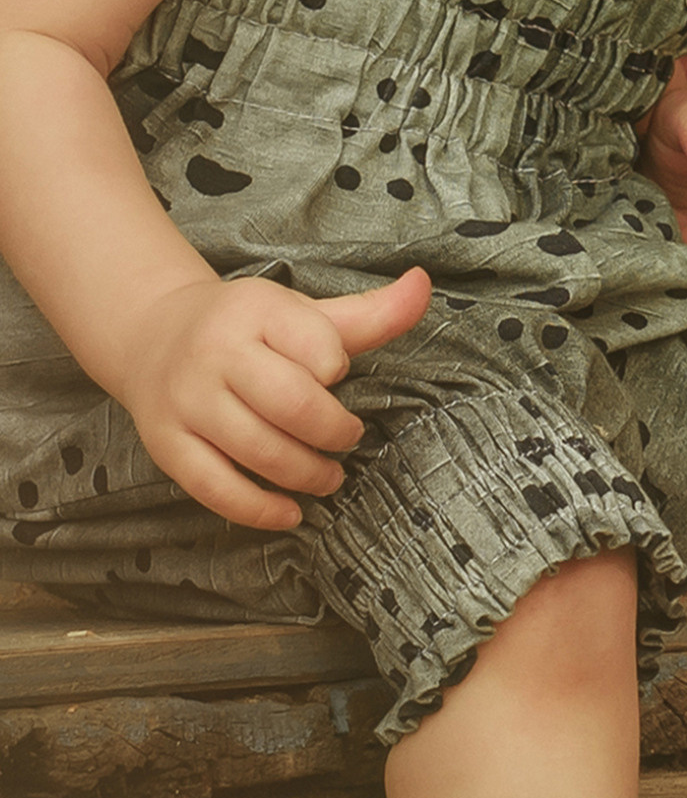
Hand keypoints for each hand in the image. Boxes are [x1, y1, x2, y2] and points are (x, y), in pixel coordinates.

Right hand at [118, 265, 431, 531]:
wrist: (152, 334)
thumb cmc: (246, 329)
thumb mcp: (303, 312)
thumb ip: (369, 312)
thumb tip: (423, 285)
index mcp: (255, 311)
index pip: (319, 350)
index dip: (338, 370)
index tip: (337, 377)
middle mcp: (214, 353)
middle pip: (294, 406)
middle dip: (334, 432)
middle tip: (348, 439)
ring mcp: (186, 401)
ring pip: (259, 451)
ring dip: (307, 474)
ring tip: (328, 477)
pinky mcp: (167, 443)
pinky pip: (214, 487)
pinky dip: (258, 509)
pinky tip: (289, 513)